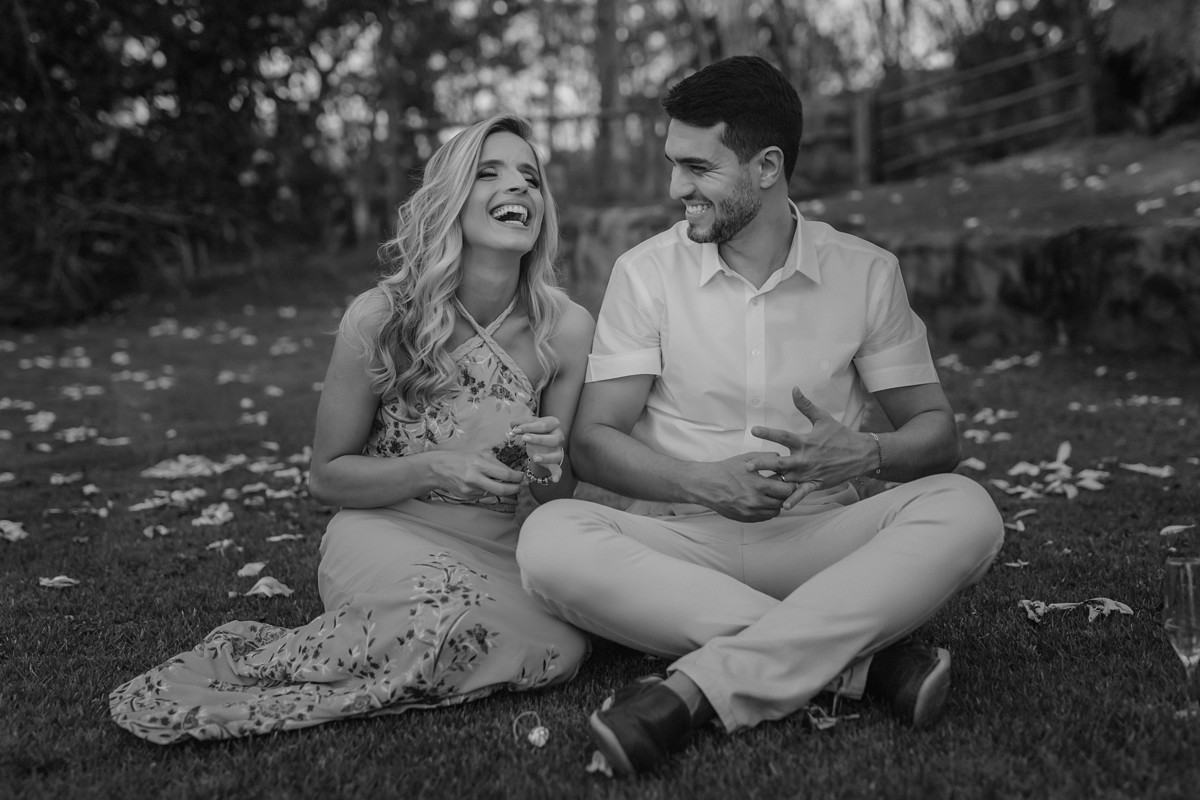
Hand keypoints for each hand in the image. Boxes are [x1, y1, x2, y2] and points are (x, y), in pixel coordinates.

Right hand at [430, 450, 524, 497]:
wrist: (438, 468)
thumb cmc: (461, 458)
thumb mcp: (479, 454)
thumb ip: (496, 463)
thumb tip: (513, 472)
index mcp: (478, 463)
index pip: (504, 473)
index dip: (517, 477)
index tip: (523, 476)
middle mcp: (474, 477)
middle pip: (501, 489)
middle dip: (514, 489)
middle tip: (520, 486)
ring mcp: (470, 489)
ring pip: (494, 493)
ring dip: (502, 490)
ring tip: (505, 483)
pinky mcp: (467, 496)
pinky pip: (484, 495)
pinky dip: (489, 490)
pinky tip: (484, 484)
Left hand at [512, 416, 564, 482]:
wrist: (542, 443)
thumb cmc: (535, 431)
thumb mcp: (529, 424)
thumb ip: (521, 423)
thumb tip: (513, 424)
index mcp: (553, 423)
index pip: (543, 424)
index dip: (529, 426)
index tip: (516, 429)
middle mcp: (559, 436)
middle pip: (553, 439)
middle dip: (538, 439)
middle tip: (524, 438)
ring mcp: (558, 450)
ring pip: (557, 455)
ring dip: (546, 457)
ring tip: (535, 458)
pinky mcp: (555, 462)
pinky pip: (558, 469)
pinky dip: (557, 474)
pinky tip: (554, 480)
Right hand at [693, 452, 796, 521]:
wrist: (707, 485)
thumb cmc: (726, 470)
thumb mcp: (747, 459)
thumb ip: (766, 458)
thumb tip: (781, 459)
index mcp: (759, 485)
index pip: (787, 490)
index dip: (790, 485)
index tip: (787, 481)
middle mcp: (756, 501)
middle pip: (783, 502)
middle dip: (785, 495)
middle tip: (781, 488)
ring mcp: (751, 512)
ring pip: (775, 512)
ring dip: (776, 503)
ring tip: (770, 494)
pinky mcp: (746, 518)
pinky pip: (765, 517)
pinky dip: (766, 510)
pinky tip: (761, 500)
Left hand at [746, 387, 872, 509]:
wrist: (861, 454)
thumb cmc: (840, 435)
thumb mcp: (823, 418)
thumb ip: (805, 405)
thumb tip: (794, 388)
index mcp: (804, 441)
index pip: (782, 436)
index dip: (768, 432)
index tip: (753, 430)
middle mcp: (805, 458)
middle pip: (780, 462)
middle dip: (763, 464)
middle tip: (748, 465)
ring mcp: (810, 473)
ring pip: (787, 480)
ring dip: (773, 483)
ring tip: (757, 487)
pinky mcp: (816, 483)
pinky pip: (803, 493)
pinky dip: (793, 500)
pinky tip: (782, 507)